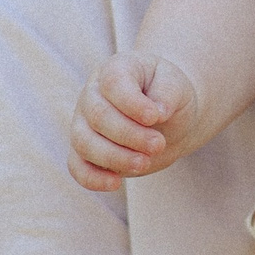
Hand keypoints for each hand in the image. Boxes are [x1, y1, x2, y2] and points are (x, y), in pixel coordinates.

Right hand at [69, 52, 200, 190]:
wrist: (165, 117)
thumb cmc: (168, 96)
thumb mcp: (177, 86)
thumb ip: (168, 92)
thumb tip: (157, 112)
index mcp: (115, 70)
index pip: (113, 83)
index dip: (132, 103)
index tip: (155, 117)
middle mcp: (93, 95)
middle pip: (98, 116)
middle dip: (130, 135)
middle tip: (158, 144)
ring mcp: (84, 123)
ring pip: (84, 143)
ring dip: (115, 157)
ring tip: (144, 163)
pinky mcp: (85, 151)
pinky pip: (77, 166)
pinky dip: (92, 178)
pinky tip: (115, 183)